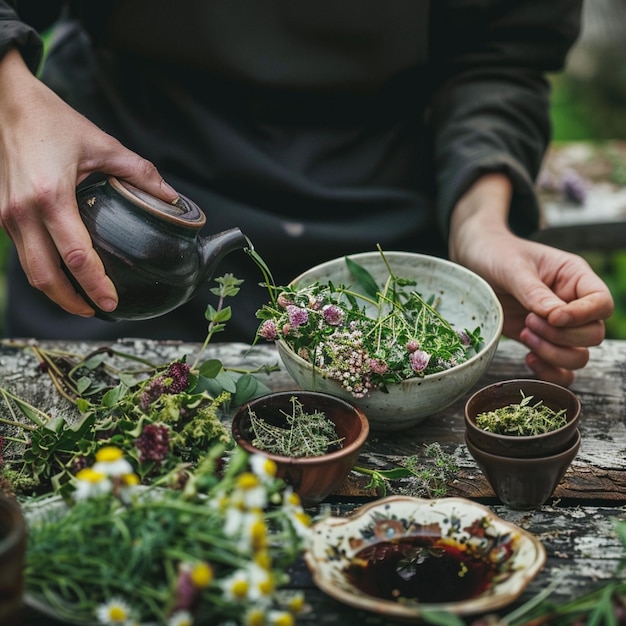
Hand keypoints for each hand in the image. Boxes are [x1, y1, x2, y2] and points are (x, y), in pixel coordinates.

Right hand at [0, 48, 178, 316]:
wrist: (4, 101)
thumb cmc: (51, 121)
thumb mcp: (102, 144)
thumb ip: (140, 173)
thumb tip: (171, 197)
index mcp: (51, 196)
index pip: (77, 256)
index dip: (95, 285)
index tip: (112, 302)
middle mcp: (22, 212)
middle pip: (45, 276)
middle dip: (72, 301)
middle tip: (99, 311)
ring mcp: (6, 216)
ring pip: (30, 270)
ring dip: (55, 292)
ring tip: (83, 302)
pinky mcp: (0, 214)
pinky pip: (23, 254)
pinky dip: (44, 272)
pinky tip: (64, 276)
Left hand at [449, 174, 613, 385]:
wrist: (473, 261)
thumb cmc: (496, 255)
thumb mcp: (512, 267)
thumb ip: (534, 291)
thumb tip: (555, 316)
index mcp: (574, 277)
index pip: (602, 303)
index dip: (584, 315)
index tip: (553, 317)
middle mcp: (572, 304)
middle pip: (594, 334)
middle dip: (562, 336)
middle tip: (528, 321)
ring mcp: (556, 326)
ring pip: (579, 356)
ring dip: (553, 354)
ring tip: (523, 333)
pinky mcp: (539, 342)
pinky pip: (560, 370)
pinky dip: (549, 372)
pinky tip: (527, 358)